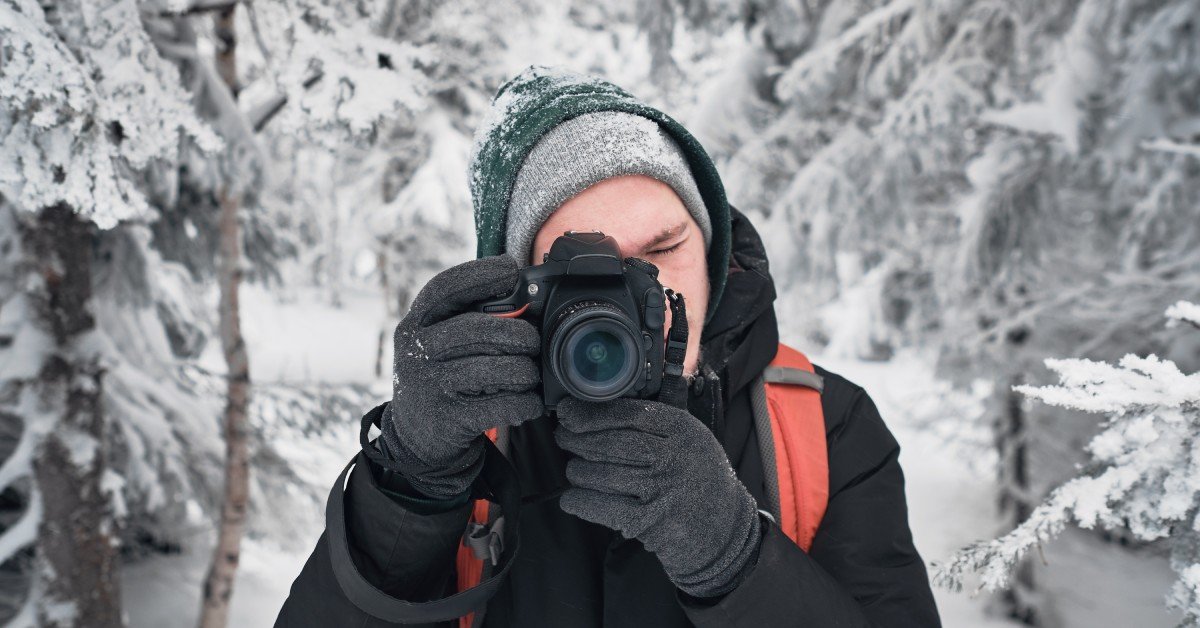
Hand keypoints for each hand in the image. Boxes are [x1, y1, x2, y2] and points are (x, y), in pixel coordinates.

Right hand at [381, 255, 543, 498]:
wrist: (415, 438)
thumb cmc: (439, 378)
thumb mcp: (437, 344)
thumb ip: (465, 319)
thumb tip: (520, 295)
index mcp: (414, 324)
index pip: (444, 288)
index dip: (480, 274)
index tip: (512, 270)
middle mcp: (415, 351)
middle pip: (475, 328)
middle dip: (516, 333)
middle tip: (533, 341)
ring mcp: (428, 386)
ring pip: (490, 368)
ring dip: (523, 371)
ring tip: (531, 375)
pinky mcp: (447, 418)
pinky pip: (499, 405)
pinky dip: (523, 402)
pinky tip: (530, 402)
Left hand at [554, 397, 760, 597]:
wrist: (724, 529)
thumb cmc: (698, 479)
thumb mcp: (690, 440)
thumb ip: (654, 422)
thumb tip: (592, 407)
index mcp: (683, 430)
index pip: (629, 414)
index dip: (592, 413)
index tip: (568, 413)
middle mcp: (674, 456)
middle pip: (610, 443)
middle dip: (577, 439)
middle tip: (563, 438)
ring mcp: (662, 490)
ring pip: (600, 474)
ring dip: (578, 472)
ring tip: (574, 469)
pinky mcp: (650, 522)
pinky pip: (601, 506)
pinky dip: (580, 501)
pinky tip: (573, 498)